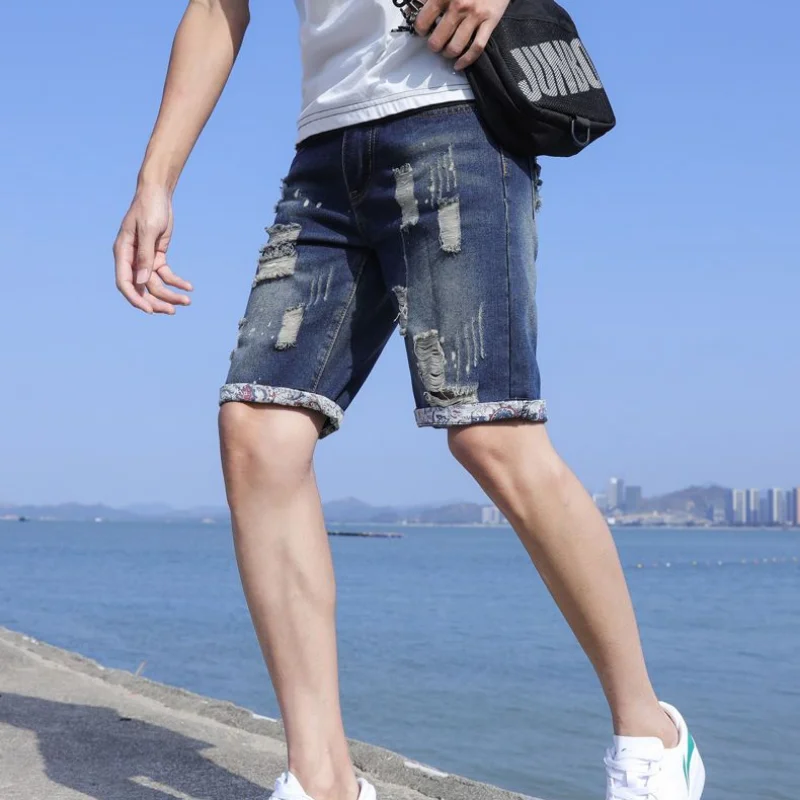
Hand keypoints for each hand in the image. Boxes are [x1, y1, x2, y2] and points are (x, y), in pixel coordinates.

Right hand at [113, 184, 191, 313]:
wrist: (158, 194)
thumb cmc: (149, 208)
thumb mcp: (148, 231)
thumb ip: (144, 257)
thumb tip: (140, 282)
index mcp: (123, 253)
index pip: (124, 283)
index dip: (135, 299)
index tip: (149, 310)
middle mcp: (131, 259)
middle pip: (141, 288)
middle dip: (156, 301)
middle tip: (172, 311)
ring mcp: (144, 259)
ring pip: (155, 284)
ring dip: (170, 294)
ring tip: (187, 301)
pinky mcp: (157, 256)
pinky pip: (166, 275)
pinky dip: (177, 281)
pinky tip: (189, 287)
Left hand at [415, 0, 509, 70]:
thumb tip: (416, 6)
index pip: (423, 22)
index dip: (420, 30)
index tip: (423, 31)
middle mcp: (458, 6)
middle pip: (438, 40)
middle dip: (434, 46)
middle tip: (436, 43)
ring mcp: (475, 16)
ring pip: (455, 47)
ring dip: (448, 54)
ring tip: (447, 51)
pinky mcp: (490, 22)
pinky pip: (476, 48)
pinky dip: (466, 60)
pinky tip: (458, 65)